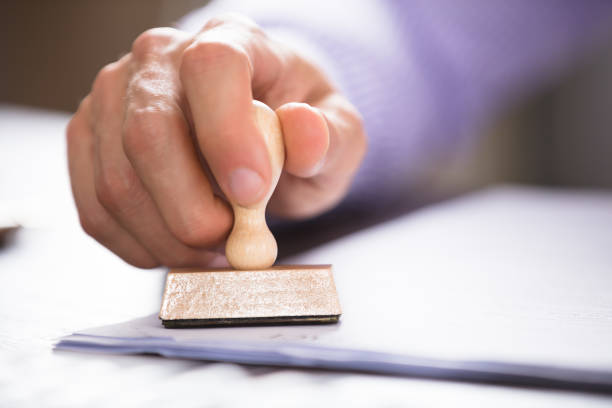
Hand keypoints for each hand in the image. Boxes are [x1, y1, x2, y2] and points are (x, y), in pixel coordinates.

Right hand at [66, 14, 366, 267]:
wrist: (253, 136)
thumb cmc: (294, 134)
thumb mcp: (336, 136)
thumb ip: (330, 135)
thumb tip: (302, 130)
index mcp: (231, 40)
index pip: (212, 67)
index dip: (228, 135)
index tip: (253, 193)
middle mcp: (159, 60)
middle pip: (149, 133)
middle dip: (193, 211)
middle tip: (233, 242)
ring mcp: (114, 98)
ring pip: (118, 182)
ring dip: (170, 239)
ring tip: (215, 249)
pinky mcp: (90, 140)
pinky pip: (96, 209)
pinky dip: (140, 246)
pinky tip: (179, 248)